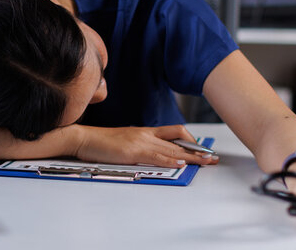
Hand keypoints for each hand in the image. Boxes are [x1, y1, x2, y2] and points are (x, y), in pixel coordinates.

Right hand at [71, 124, 218, 167]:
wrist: (83, 139)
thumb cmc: (100, 143)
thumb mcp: (125, 143)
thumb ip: (140, 147)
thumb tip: (152, 156)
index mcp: (144, 132)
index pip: (174, 133)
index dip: (190, 141)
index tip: (202, 149)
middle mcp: (146, 134)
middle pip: (178, 140)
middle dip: (197, 150)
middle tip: (212, 157)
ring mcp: (140, 142)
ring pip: (171, 149)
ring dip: (191, 157)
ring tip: (205, 162)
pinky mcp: (132, 152)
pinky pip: (156, 156)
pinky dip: (170, 160)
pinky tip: (180, 164)